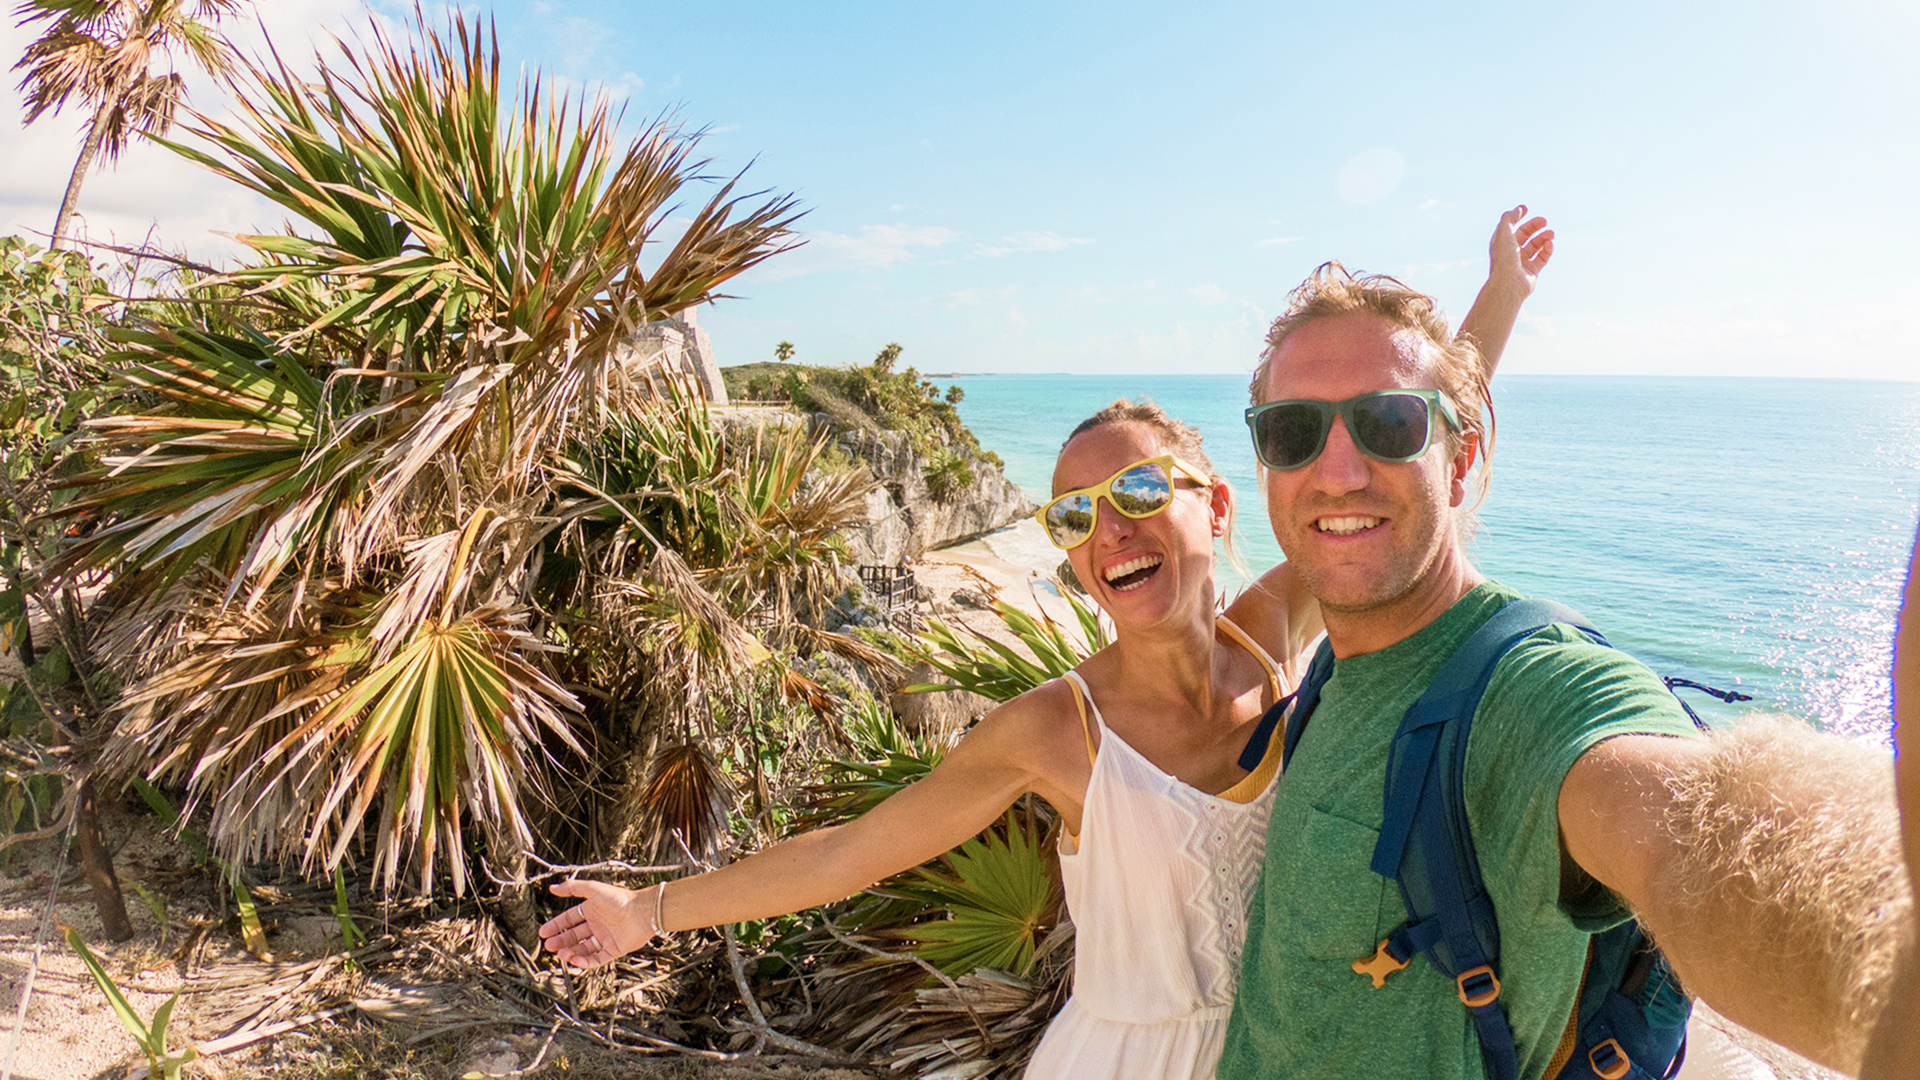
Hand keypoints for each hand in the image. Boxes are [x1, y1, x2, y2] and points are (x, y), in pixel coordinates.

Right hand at [539, 879, 659, 968]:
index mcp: (592, 910)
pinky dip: (584, 961)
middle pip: (574, 935)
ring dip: (570, 951)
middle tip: (548, 945)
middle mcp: (598, 924)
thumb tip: (552, 888)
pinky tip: (574, 960)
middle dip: (560, 940)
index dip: (556, 925)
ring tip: (559, 953)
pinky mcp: (614, 950)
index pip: (570, 919)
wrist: (642, 912)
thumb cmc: (619, 899)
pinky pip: (596, 959)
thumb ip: (572, 888)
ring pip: (583, 948)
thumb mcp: (593, 889)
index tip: (543, 932)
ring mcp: (605, 938)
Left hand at [1488, 205, 1552, 297]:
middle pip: (1525, 235)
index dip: (1518, 217)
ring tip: (1551, 233)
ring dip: (1544, 237)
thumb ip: (1510, 218)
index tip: (1526, 208)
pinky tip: (1549, 244)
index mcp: (1501, 243)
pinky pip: (1542, 258)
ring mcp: (1522, 262)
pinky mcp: (1532, 272)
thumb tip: (1518, 209)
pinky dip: (1547, 249)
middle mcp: (1511, 252)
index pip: (1510, 227)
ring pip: (1536, 246)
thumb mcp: (1504, 232)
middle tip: (1544, 221)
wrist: (1509, 283)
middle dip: (1535, 226)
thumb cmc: (1504, 258)